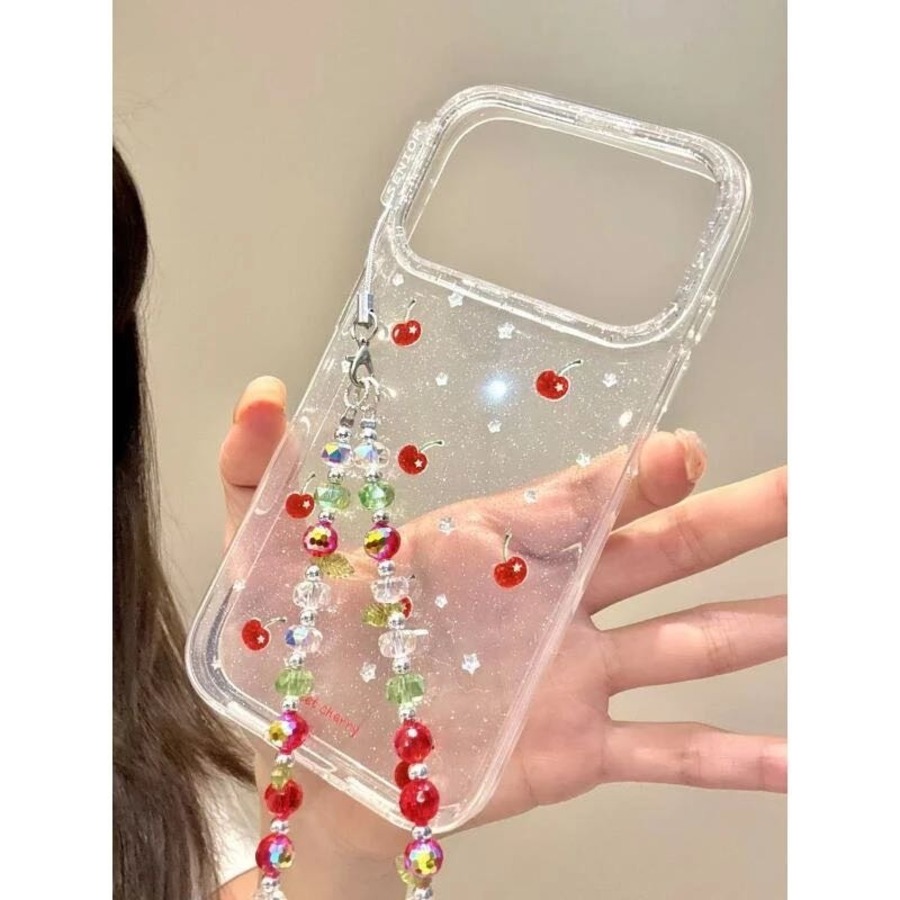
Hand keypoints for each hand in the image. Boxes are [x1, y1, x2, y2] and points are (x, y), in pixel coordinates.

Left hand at [220, 377, 785, 889]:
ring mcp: (574, 673)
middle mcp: (551, 601)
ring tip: (825, 615)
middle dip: (735, 518)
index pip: (578, 502)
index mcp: (492, 547)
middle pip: (661, 551)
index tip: (680, 454)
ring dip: (759, 626)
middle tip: (806, 492)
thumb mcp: (275, 561)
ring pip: (687, 640)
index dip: (631, 477)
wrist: (325, 766)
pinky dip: (733, 757)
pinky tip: (792, 755)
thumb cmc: (305, 655)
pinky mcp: (576, 746)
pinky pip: (668, 749)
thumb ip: (268, 479)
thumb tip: (257, 395)